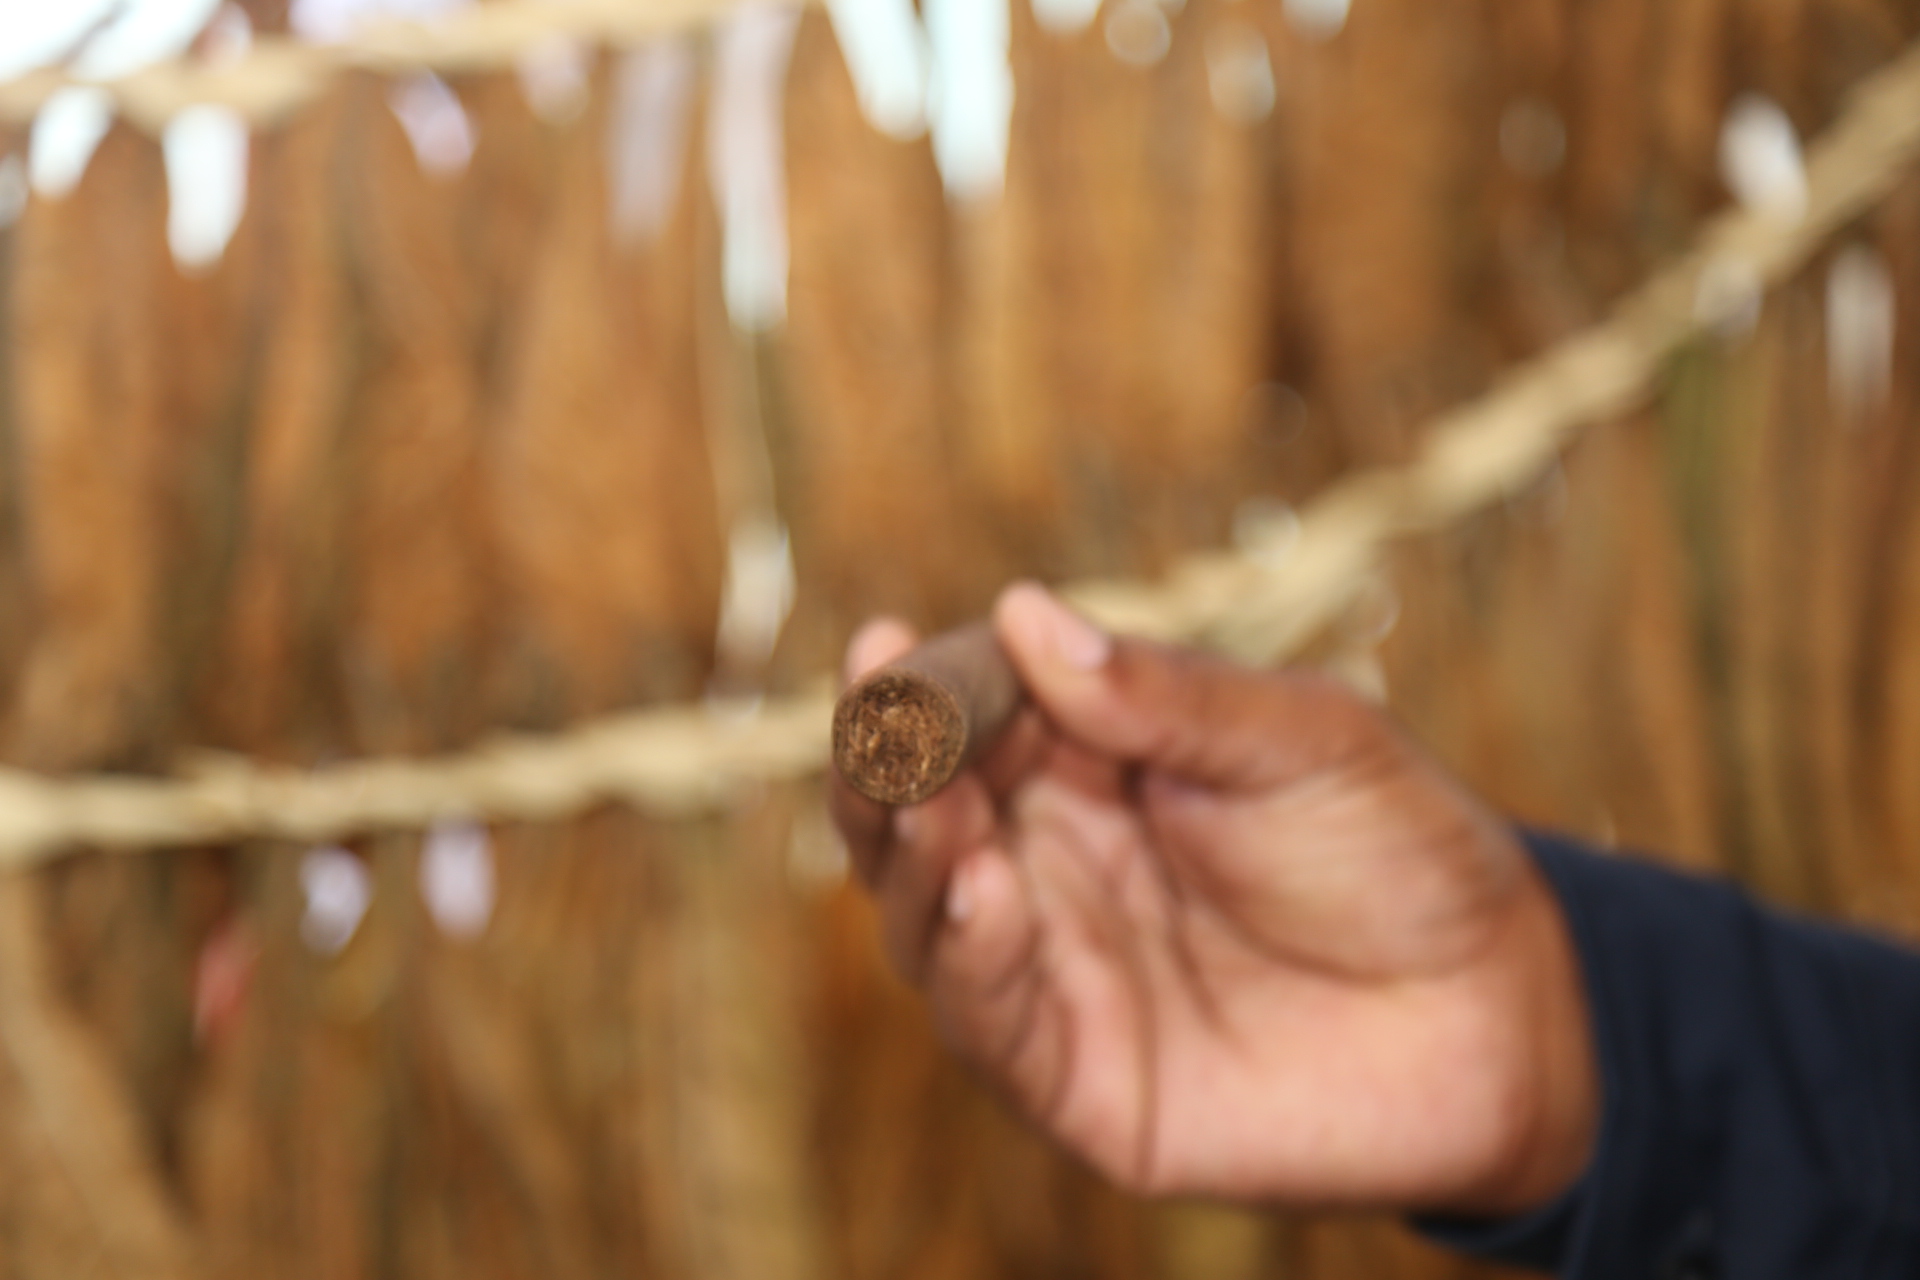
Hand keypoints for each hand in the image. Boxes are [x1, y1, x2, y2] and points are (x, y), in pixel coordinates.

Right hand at [828, 584, 1597, 1214]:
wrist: (1494, 1011)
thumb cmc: (1398, 850)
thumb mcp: (1300, 739)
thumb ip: (1167, 695)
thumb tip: (1027, 614)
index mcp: (1087, 770)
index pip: (969, 720)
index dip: (924, 686)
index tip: (892, 643)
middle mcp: (1049, 867)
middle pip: (915, 816)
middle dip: (883, 765)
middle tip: (879, 715)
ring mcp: (1054, 972)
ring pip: (924, 915)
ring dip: (909, 854)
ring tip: (930, 801)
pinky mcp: (1075, 1079)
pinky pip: (988, 1018)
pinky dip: (965, 956)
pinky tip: (979, 890)